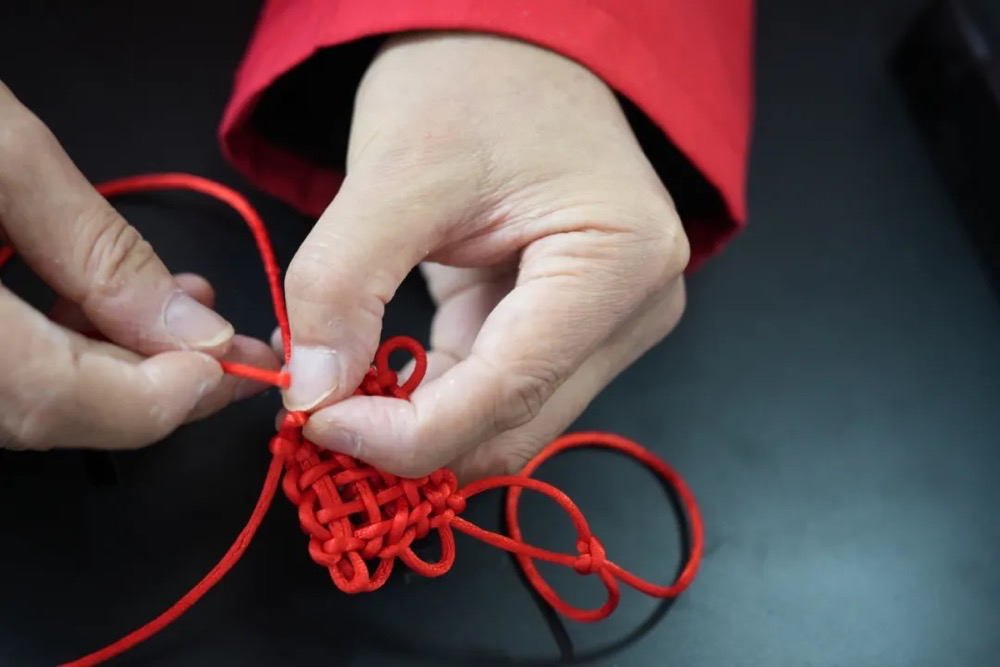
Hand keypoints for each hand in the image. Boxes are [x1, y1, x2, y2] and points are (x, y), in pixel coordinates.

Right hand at [0, 81, 277, 450]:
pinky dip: (59, 351)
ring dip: (116, 366)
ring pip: (20, 400)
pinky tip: (100, 308)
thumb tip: (189, 329)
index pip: (57, 400)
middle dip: (156, 383)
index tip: (235, 364)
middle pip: (45, 411)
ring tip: (180, 311)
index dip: (163, 398)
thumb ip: (94, 247)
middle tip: (230, 349)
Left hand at [280, 33, 688, 480]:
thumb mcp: (396, 170)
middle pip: (515, 423)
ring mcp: (606, 324)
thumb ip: (343, 283)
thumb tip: (312, 393)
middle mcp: (634, 309)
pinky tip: (373, 374)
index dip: (408, 433)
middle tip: (316, 418)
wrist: (509, 48)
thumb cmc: (472, 79)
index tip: (317, 424)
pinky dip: (429, 396)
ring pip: (503, 420)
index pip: (511, 390)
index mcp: (620, 263)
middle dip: (412, 438)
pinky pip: (493, 390)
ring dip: (417, 422)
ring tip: (336, 390)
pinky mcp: (566, 327)